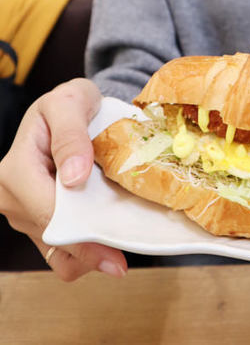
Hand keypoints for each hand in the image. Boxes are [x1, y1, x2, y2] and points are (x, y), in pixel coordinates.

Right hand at [0, 78, 127, 280]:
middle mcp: (12, 199)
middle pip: (53, 237)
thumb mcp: (70, 103)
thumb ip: (70, 135)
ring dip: (90, 254)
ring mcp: (25, 215)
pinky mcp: (39, 225)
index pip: (48, 212)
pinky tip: (108, 240)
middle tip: (124, 259)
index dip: (80, 233)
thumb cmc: (69, 104)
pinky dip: (86, 254)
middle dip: (90, 248)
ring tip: (120, 244)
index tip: (113, 248)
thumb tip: (73, 176)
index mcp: (14, 171)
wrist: (69, 110)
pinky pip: (62, 255)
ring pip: (58, 253)